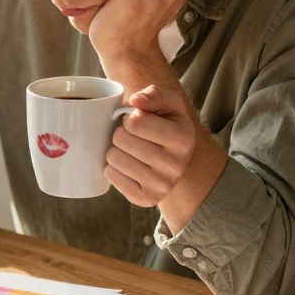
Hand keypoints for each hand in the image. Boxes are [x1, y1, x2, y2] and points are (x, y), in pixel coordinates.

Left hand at [105, 85, 197, 206]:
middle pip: (121, 139)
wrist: (174, 160)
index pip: (135, 121)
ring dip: (115, 149)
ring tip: (130, 150)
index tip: (138, 121)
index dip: (130, 117)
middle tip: (132, 137)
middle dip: (120, 133)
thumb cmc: (167, 125)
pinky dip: (113, 167)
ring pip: (113, 158)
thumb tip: (136, 101)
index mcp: (183, 139)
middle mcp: (175, 166)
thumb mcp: (168, 104)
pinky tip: (127, 165)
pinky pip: (110, 175)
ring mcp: (161, 186)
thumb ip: (154, 94)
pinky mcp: (145, 199)